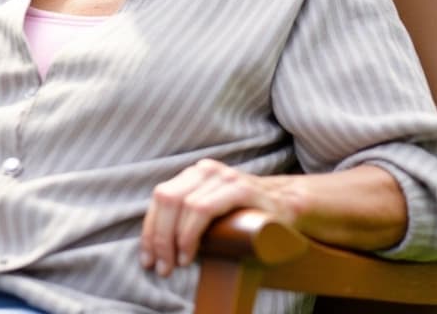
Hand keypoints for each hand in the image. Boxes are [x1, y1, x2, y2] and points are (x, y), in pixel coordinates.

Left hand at [139, 158, 302, 277]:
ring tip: (175, 264)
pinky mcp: (240, 188)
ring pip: (182, 204)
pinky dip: (190, 233)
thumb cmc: (245, 219)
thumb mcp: (211, 213)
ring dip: (173, 240)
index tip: (147, 260)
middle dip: (158, 238)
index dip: (149, 231)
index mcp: (193, 175)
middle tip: (161, 267)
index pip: (161, 199)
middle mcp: (205, 170)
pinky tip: (189, 254)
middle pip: (166, 200)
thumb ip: (187, 220)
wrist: (288, 207)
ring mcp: (223, 176)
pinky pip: (203, 208)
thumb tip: (157, 249)